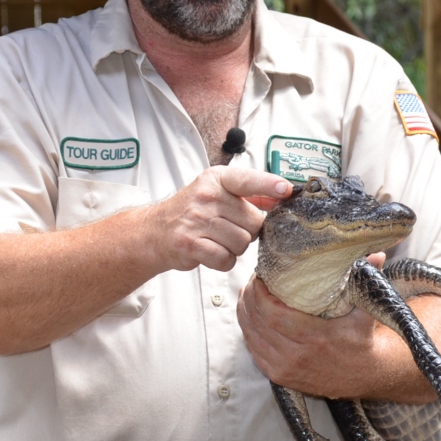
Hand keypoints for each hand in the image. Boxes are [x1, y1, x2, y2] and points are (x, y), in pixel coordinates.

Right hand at [143, 167, 290, 272]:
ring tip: (217, 240)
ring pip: (242, 243)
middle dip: (247, 231)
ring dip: (235, 248)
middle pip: (253, 222)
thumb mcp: (215, 192)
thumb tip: (281, 195)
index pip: (247, 180)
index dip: (269, 185)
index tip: (285, 190)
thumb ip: (249, 194)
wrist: (154, 231)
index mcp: (215, 179)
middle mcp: (206, 196)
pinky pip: (226, 259)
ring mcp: (197, 220)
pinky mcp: (191, 244)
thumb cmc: (189, 211)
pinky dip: (223, 261)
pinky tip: (211, 252)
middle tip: (228, 229)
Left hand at [237, 269, 387, 399]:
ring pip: (251, 336)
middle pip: (258, 322)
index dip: (259, 293)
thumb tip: (376, 252)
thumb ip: (367, 279)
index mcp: (316, 337)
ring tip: (247, 293)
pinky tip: (249, 316)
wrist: (368, 375)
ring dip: (244, 312)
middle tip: (252, 280)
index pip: (273, 314)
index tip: (259, 276)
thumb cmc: (364, 338)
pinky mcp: (280, 377)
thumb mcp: (368, 309)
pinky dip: (248, 331)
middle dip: (250, 297)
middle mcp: (297, 356)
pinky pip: (253, 350)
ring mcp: (286, 369)